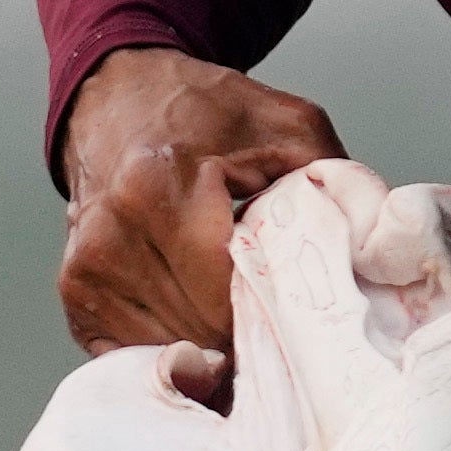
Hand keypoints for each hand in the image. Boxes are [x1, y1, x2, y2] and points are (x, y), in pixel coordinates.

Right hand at [55, 47, 350, 355]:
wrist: (121, 96)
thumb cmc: (208, 113)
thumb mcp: (292, 127)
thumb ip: (340, 186)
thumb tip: (375, 260)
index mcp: (161, 189)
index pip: (228, 301)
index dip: (274, 319)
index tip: (303, 316)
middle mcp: (112, 235)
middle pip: (201, 336)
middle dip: (247, 338)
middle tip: (282, 322)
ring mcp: (86, 270)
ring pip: (170, 354)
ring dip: (212, 347)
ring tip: (239, 314)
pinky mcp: (75, 293)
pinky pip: (135, 354)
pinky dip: (174, 347)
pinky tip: (199, 323)